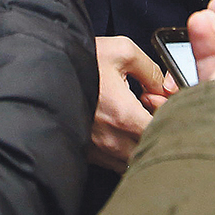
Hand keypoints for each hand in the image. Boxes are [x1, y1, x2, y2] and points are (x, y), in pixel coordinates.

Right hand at [87, 36, 174, 170]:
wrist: (43, 69)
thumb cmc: (78, 60)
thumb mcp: (122, 51)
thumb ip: (152, 71)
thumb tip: (166, 86)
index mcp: (124, 116)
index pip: (165, 133)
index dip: (171, 119)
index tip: (162, 105)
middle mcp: (112, 141)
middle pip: (152, 151)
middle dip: (158, 134)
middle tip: (150, 113)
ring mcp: (99, 151)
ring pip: (135, 161)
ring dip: (141, 145)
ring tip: (133, 122)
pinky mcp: (89, 155)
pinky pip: (116, 163)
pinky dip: (124, 150)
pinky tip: (119, 129)